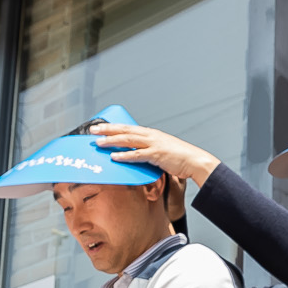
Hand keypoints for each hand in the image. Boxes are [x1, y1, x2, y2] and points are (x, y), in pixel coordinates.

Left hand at [97, 125, 221, 186]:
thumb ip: (149, 152)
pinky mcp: (157, 155)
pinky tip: (114, 157)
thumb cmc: (180, 158)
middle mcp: (151, 136)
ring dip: (112, 141)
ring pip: (128, 140)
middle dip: (107, 130)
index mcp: (151, 134)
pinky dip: (125, 156)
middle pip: (125, 130)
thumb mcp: (162, 151)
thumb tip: (137, 156)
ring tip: (98, 143)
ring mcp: (154, 144)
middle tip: (93, 130)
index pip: (128, 128)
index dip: (113, 127)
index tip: (100, 127)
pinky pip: (137, 155)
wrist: (195, 161)